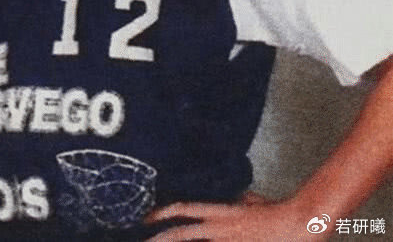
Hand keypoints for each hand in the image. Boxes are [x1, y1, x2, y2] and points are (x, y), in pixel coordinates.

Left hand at [145, 197, 322, 240]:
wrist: (296, 225)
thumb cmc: (275, 213)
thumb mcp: (250, 202)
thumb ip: (236, 202)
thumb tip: (232, 200)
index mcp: (219, 212)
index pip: (183, 209)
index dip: (162, 212)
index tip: (146, 217)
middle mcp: (219, 229)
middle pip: (181, 234)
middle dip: (158, 239)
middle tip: (141, 241)